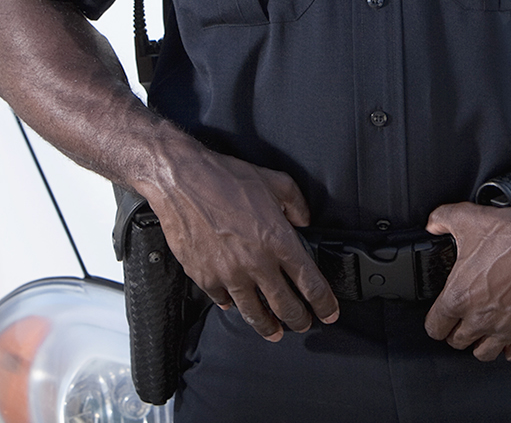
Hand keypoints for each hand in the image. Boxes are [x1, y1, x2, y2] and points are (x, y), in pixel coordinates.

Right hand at [145, 149, 339, 341]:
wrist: (181, 181)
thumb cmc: (225, 178)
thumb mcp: (275, 181)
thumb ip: (296, 204)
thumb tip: (304, 221)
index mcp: (278, 240)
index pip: (310, 283)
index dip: (324, 303)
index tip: (329, 312)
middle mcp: (256, 263)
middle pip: (285, 306)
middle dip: (299, 321)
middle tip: (304, 324)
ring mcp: (229, 274)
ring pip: (254, 312)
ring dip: (267, 325)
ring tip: (274, 331)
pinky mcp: (204, 277)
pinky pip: (223, 300)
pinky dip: (232, 305)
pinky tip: (237, 305)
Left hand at [423, 202, 510, 361]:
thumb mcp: (469, 218)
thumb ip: (442, 220)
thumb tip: (432, 225)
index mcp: (459, 297)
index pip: (434, 328)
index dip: (437, 321)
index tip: (444, 315)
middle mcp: (479, 318)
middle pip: (458, 342)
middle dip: (459, 331)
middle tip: (467, 318)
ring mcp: (506, 329)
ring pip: (483, 353)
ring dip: (482, 343)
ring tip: (486, 330)